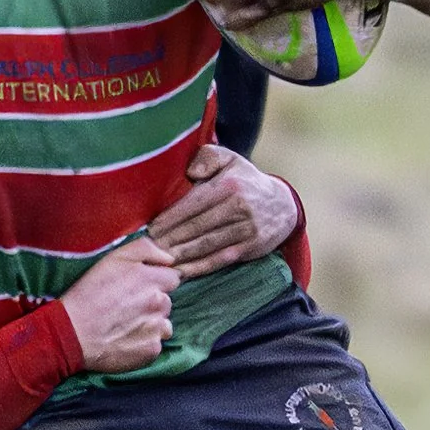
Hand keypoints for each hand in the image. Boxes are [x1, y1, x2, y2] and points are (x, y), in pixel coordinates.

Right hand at [57, 235, 177, 372]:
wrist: (73, 332)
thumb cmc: (89, 292)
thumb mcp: (113, 258)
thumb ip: (146, 249)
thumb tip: (170, 258)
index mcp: (151, 279)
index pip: (172, 277)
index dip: (156, 280)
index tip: (138, 286)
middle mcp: (160, 303)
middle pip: (167, 300)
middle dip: (152, 301)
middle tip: (127, 305)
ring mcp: (157, 328)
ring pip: (164, 323)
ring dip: (151, 322)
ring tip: (126, 323)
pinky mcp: (152, 350)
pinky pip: (156, 343)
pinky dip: (145, 341)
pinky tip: (126, 338)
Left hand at [146, 144, 301, 280]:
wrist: (283, 205)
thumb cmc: (245, 180)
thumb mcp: (229, 159)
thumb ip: (207, 156)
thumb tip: (191, 172)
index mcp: (229, 185)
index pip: (191, 204)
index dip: (169, 218)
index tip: (149, 228)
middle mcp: (238, 208)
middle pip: (196, 227)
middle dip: (169, 239)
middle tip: (146, 247)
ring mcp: (246, 230)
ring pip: (206, 245)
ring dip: (180, 255)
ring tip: (158, 260)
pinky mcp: (250, 248)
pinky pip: (220, 260)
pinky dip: (199, 267)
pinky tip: (181, 272)